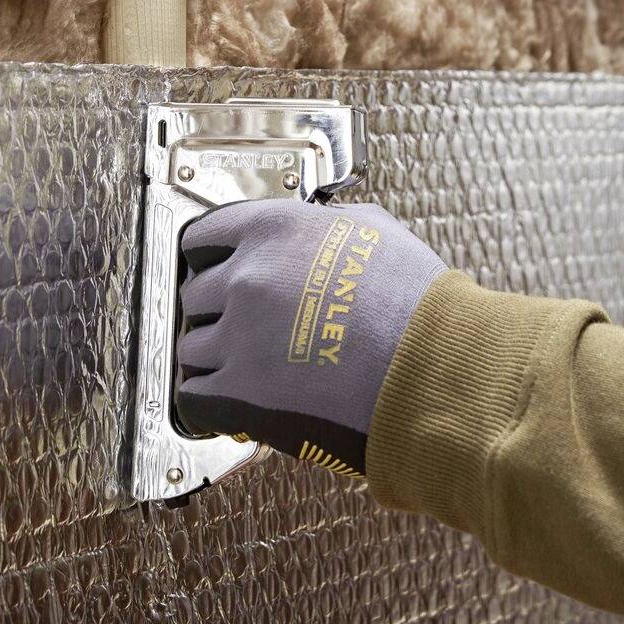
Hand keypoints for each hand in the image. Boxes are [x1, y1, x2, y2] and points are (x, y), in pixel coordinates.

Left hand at [176, 199, 446, 476]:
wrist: (432, 368)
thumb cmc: (416, 304)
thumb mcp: (374, 230)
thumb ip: (327, 223)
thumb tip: (319, 223)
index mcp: (272, 230)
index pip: (202, 237)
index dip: (209, 257)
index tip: (213, 269)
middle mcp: (245, 279)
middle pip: (195, 294)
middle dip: (217, 309)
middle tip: (244, 323)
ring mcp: (237, 338)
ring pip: (191, 347)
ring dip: (214, 356)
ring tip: (246, 365)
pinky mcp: (239, 394)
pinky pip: (194, 396)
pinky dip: (207, 400)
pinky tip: (227, 399)